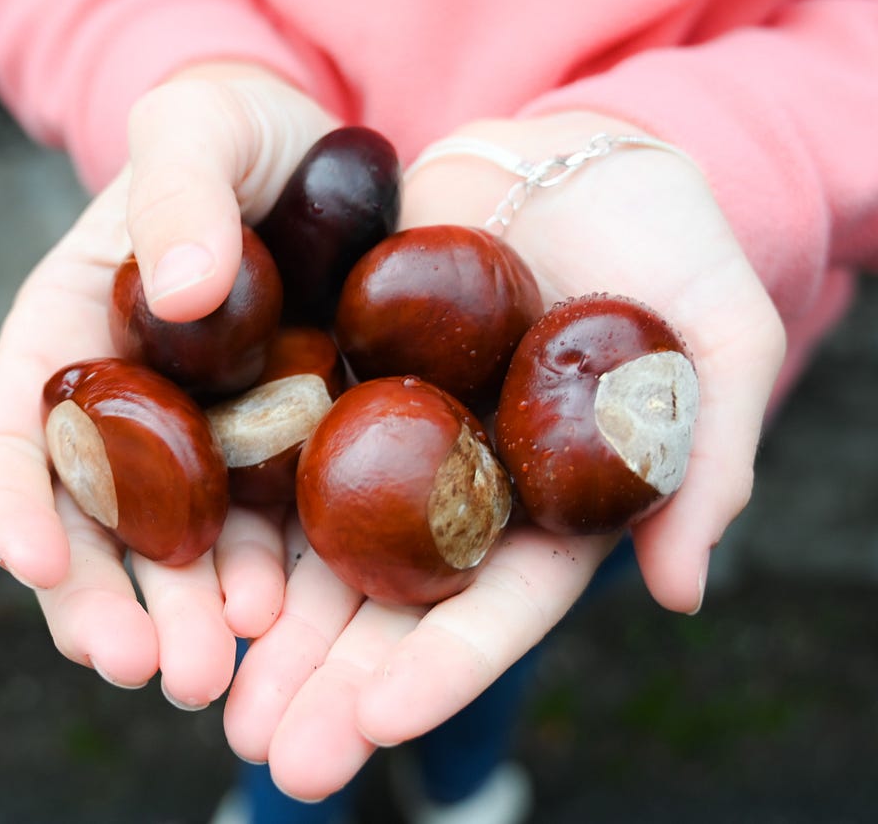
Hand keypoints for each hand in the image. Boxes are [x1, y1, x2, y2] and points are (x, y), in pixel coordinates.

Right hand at [0, 61, 334, 705]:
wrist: (324, 153)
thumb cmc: (235, 127)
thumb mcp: (198, 124)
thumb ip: (175, 187)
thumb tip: (173, 292)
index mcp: (66, 335)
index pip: (11, 434)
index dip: (10, 502)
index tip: (34, 562)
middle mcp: (118, 411)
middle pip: (84, 525)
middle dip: (99, 602)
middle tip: (137, 664)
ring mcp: (200, 448)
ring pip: (167, 556)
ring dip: (179, 621)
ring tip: (211, 675)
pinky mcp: (277, 465)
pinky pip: (260, 541)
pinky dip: (262, 593)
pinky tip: (285, 628)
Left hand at [224, 110, 786, 799]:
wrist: (562, 152)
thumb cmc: (665, 238)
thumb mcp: (716, 333)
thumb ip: (706, 450)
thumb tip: (681, 588)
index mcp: (553, 509)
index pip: (499, 607)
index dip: (443, 668)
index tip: (377, 723)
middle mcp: (461, 493)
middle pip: (393, 604)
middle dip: (331, 683)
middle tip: (268, 751)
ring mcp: (393, 442)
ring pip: (320, 550)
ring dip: (269, 628)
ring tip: (212, 694)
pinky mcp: (333, 382)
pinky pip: (274, 454)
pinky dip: (236, 512)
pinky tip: (186, 568)